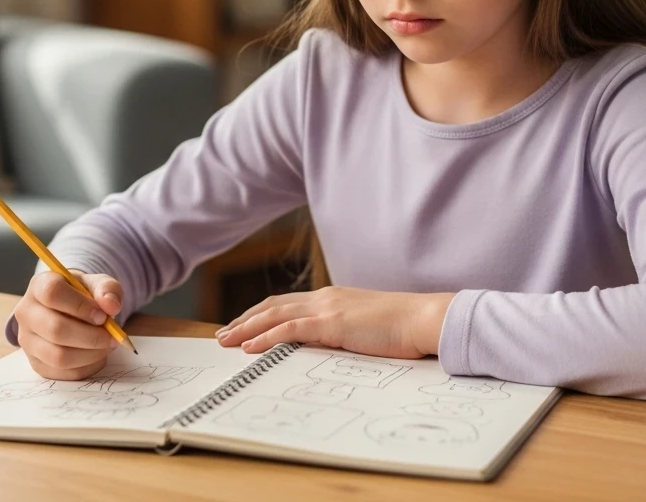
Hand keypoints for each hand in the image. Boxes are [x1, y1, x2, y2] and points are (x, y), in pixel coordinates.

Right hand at [14, 270, 124, 379]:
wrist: (71, 310)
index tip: (102, 316)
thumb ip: (107, 289)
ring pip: (58, 356)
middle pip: (55, 329)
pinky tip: (96, 356)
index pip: (53, 293)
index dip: (80, 306)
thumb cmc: (83, 295)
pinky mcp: (35, 363)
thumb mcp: (97, 284)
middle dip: (91, 336)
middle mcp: (26, 313)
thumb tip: (111, 305)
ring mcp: (27, 340)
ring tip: (106, 346)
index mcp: (39, 285)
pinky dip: (86, 367)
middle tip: (111, 336)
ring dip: (90, 354)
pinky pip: (62, 373)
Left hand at [215, 286, 454, 358]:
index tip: (242, 326)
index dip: (261, 315)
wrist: (423, 318)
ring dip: (246, 328)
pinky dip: (265, 337)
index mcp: (332, 299)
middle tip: (222, 335)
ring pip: (274, 315)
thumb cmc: (402, 327)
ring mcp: (327, 308)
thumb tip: (328, 347)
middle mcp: (325, 298)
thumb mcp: (365, 328)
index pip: (286, 304)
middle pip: (273, 306)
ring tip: (225, 341)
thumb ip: (344, 332)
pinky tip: (249, 347)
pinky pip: (289, 330)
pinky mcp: (332, 323)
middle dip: (244, 320)